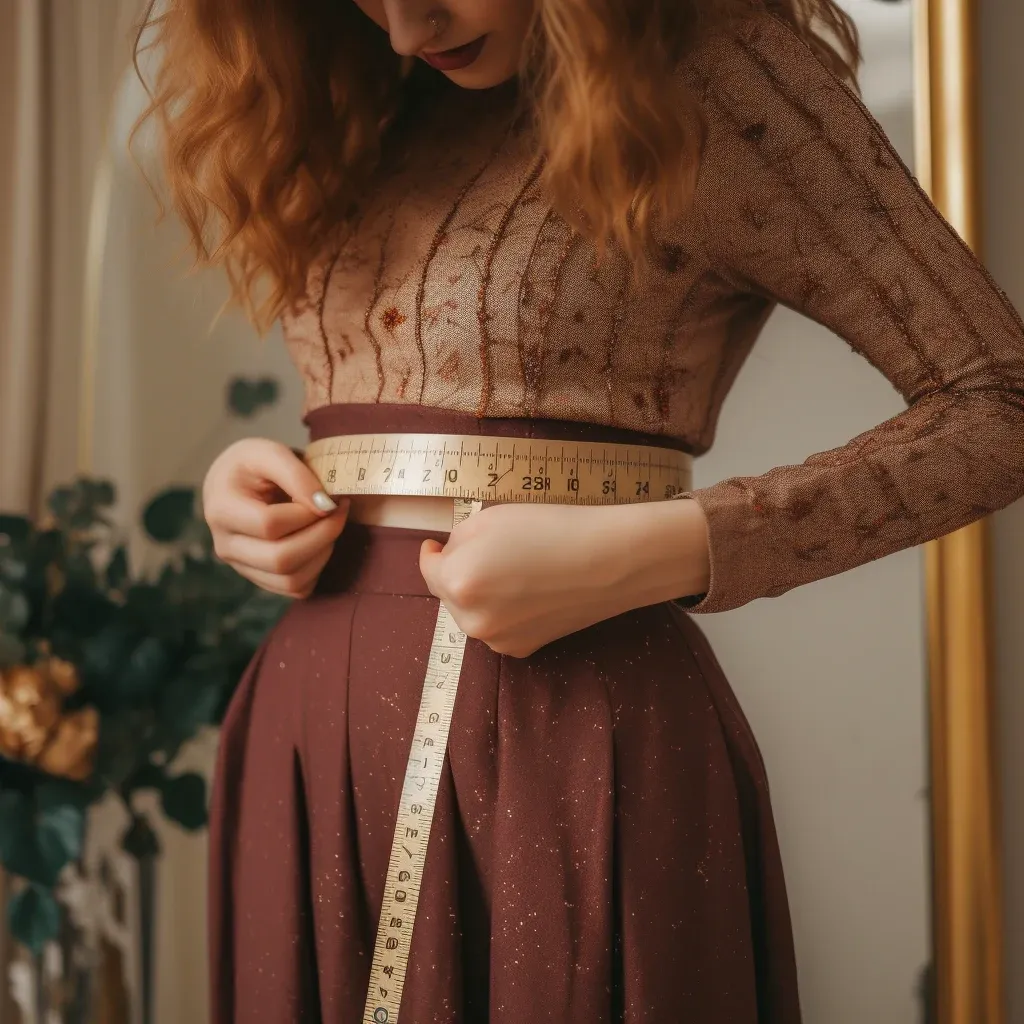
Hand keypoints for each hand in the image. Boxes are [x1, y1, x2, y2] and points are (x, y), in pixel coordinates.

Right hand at [202, 438, 349, 597]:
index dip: (307, 514)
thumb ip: (296, 475)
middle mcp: (225, 545)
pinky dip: (317, 569)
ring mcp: (241, 566)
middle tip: (340, 511)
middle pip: (281, 559)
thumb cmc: (252, 464)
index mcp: (222, 510)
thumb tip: (324, 507)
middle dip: (322, 536)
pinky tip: (320, 541)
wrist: (234, 482)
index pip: (269, 525)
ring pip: (291, 580)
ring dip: (324, 553)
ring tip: (331, 525)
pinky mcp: (259, 578)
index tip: (330, 497)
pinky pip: (296, 589)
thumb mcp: (270, 451)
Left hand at [418, 498, 709, 657]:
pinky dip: (504, 612)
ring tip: (515, 571)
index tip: (435, 545)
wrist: (608, 561)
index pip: (429, 569)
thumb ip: (459, 539)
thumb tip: (449, 555)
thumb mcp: (492, 517)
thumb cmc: (552, 529)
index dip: (432, 553)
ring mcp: (498, 640)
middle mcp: (472, 620)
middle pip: (450, 594)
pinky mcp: (524, 649)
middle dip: (459, 573)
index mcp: (459, 582)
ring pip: (474, 613)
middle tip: (488, 551)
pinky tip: (531, 591)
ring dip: (481, 594)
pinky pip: (499, 627)